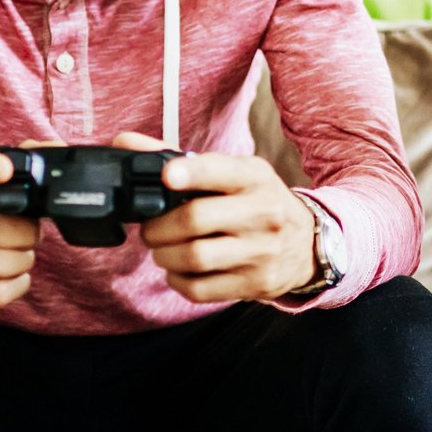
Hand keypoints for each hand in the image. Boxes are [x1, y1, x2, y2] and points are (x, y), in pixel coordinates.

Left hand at [110, 131, 318, 302]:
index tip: (167, 177)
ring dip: (164, 255)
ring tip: (163, 249)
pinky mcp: (255, 283)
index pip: (220, 171)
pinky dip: (178, 280)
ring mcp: (261, 251)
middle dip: (158, 227)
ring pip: (194, 257)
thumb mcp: (232, 173)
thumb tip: (124, 143)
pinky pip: (200, 288)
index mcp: (254, 178)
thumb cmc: (255, 203)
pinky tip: (180, 270)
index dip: (190, 174)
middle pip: (194, 220)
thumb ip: (177, 159)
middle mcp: (262, 213)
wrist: (307, 244)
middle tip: (150, 229)